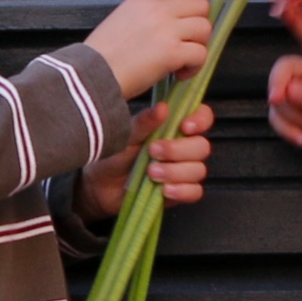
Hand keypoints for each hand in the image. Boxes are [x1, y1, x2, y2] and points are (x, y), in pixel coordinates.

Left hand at [76, 103, 215, 220]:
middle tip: (153, 152)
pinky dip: (182, 191)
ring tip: (151, 173)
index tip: (184, 126)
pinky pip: (195, 192)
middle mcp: (182, 148)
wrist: (100, 187)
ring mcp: (182, 171)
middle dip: (178, 150)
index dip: (200, 120)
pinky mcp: (180, 193)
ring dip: (175, 172)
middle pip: (202, 146)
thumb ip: (144, 123)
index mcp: (172, 128)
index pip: (202, 117)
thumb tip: (163, 107)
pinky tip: (164, 190)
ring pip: (198, 170)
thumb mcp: (125, 136)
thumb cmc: (114, 156)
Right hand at [84, 0, 213, 97]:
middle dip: (198, 24)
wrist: (92, 75)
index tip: (184, 20)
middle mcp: (157, 9)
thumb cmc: (102, 55)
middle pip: (200, 4)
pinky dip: (194, 67)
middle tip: (187, 41)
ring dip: (198, 46)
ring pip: (204, 28)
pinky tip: (179, 74)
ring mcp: (166, 30)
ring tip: (182, 60)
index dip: (189, 4)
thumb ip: (147, 13)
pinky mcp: (171, 52)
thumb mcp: (122, 18)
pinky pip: (200, 53)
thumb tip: (171, 18)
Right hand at [267, 5, 301, 157]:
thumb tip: (288, 90)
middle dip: (279, 87)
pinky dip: (287, 130)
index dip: (299, 23)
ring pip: (277, 100)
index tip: (286, 8)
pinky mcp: (286, 111)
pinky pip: (275, 118)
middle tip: (278, 100)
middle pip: (281, 71)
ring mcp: (294, 92)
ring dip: (293, 118)